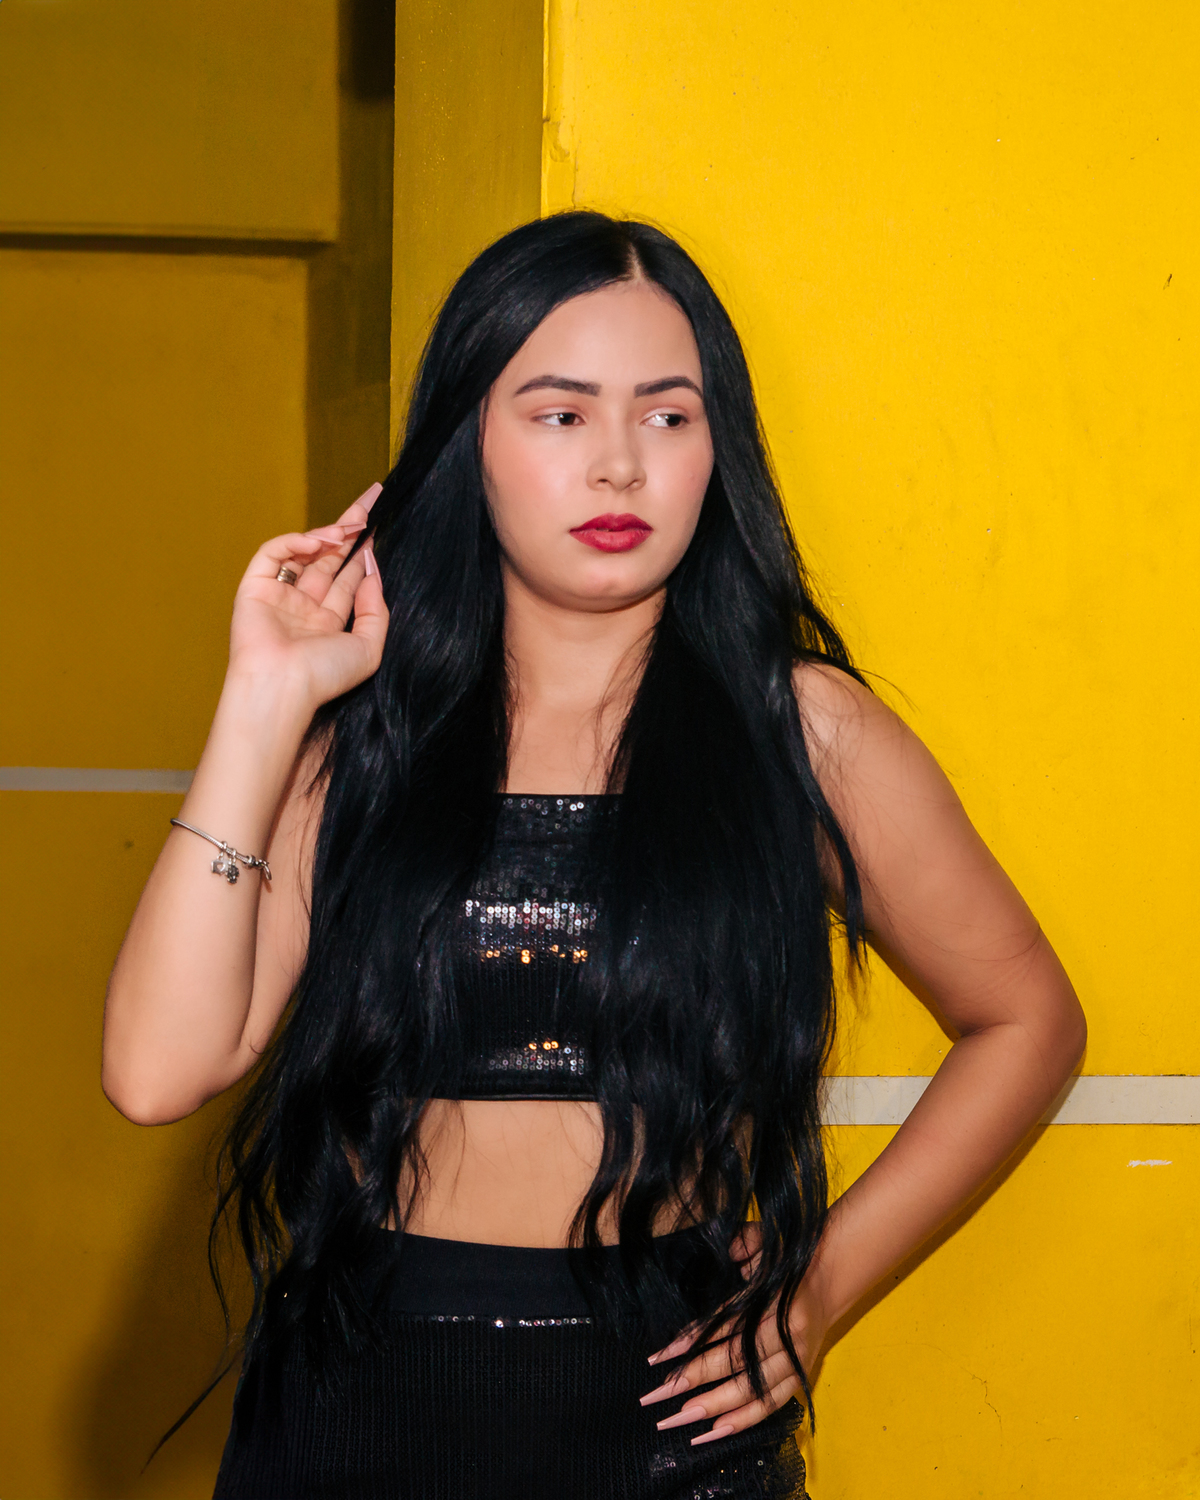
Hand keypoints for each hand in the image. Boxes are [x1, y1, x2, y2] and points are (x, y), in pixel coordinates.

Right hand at [227, 484, 388, 711]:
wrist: (283, 685)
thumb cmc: (324, 675)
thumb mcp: (367, 647)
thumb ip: (376, 610)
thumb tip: (371, 573)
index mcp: (327, 624)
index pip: (347, 580)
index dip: (362, 553)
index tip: (377, 528)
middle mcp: (303, 608)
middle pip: (328, 559)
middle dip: (349, 530)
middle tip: (370, 500)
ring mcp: (278, 596)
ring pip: (303, 553)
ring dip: (328, 534)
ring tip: (351, 525)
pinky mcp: (254, 587)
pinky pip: (274, 553)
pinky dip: (296, 542)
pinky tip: (320, 540)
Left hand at [638, 1223, 829, 1446]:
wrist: (833, 1278)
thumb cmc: (790, 1259)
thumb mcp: (767, 1242)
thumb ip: (745, 1243)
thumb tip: (725, 1250)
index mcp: (779, 1301)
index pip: (727, 1325)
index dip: (693, 1342)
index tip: (659, 1358)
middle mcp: (790, 1337)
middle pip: (736, 1364)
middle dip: (693, 1381)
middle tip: (654, 1398)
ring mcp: (797, 1361)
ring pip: (752, 1392)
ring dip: (712, 1408)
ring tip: (676, 1420)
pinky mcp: (801, 1377)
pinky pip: (771, 1406)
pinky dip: (743, 1421)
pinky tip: (713, 1433)